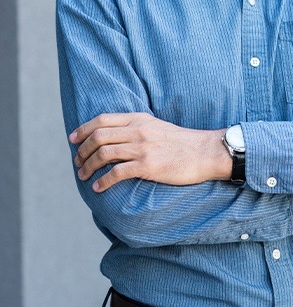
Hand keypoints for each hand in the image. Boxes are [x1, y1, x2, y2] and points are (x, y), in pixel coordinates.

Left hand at [69, 112, 230, 191]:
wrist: (205, 151)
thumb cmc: (182, 143)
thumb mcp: (157, 126)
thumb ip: (136, 128)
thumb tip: (115, 137)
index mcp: (139, 119)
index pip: (102, 120)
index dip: (83, 130)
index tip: (73, 140)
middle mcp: (138, 130)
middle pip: (98, 136)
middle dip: (82, 150)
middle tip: (77, 162)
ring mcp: (142, 147)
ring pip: (104, 154)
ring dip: (88, 166)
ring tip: (83, 175)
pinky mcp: (148, 165)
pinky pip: (117, 173)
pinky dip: (103, 181)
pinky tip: (98, 188)